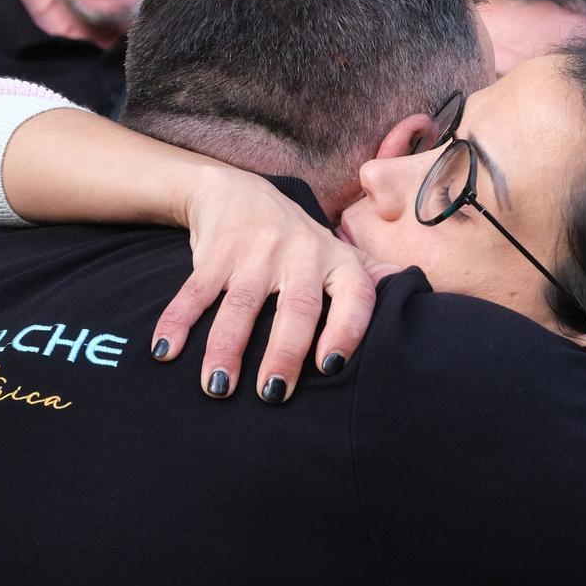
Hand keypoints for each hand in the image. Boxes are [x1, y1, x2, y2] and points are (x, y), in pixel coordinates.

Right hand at [154, 169, 397, 401]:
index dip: (346, 330)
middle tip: (272, 395)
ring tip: (218, 388)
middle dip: (283, 352)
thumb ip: (372, 279)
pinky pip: (196, 290)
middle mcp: (301, 252)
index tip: (329, 366)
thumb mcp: (337, 254)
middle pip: (295, 308)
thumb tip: (420, 301)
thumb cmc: (297, 242)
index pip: (354, 295)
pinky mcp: (215, 250)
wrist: (235, 191)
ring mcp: (256, 250)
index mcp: (337, 261)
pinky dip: (178, 321)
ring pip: (242, 303)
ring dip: (226, 347)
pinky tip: (164, 352)